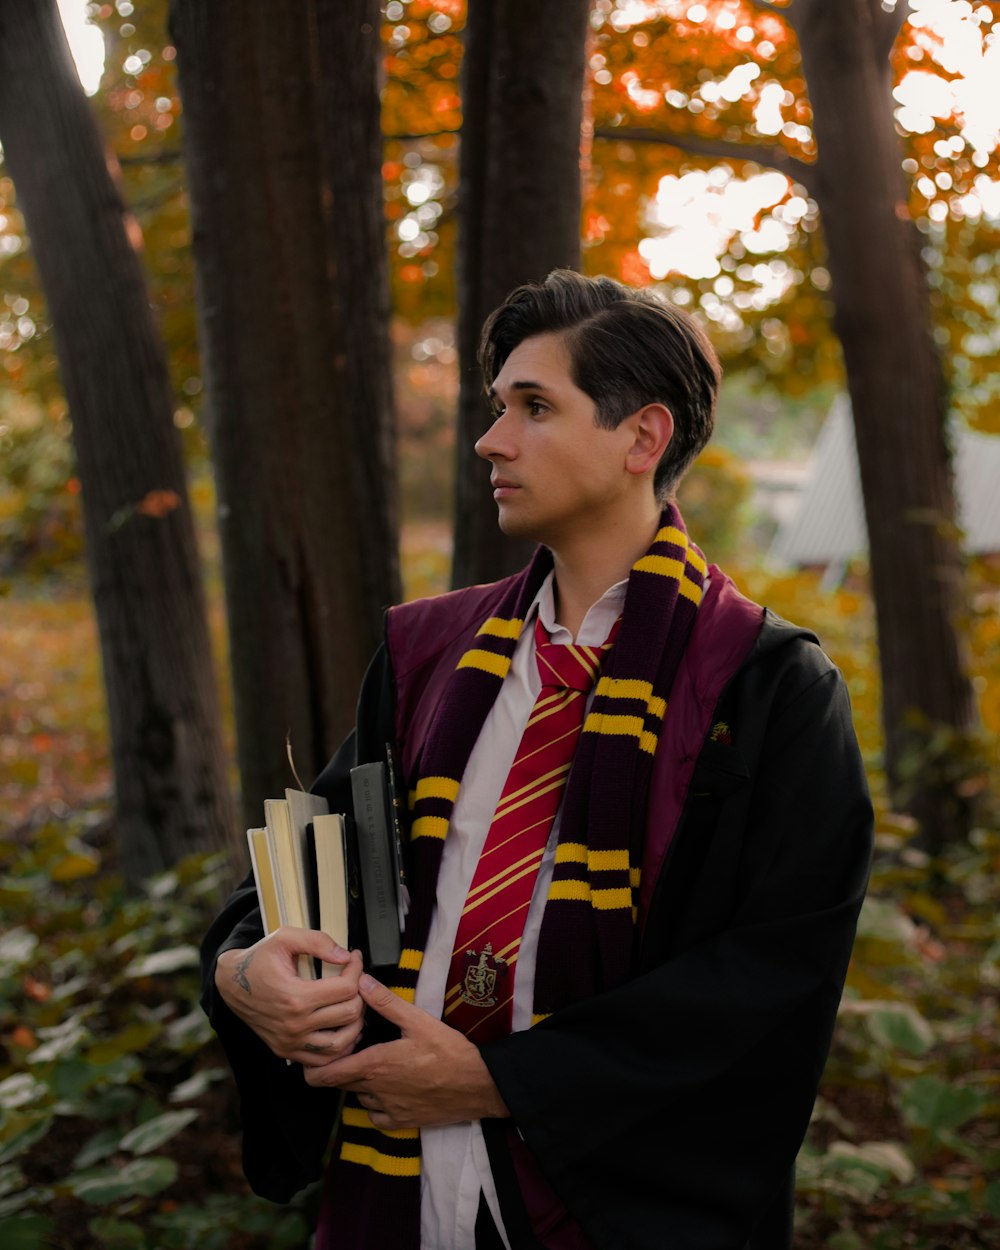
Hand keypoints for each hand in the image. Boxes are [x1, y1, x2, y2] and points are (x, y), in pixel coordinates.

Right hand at [215, 928, 364, 1065]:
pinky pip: (323, 1060)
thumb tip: (345, 955)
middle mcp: (294, 1025)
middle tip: (356, 980)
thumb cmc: (259, 959)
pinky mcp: (286, 1052)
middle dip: (360, 993)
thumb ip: (317, 942)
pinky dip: (339, 1047)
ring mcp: (290, 1042)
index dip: (357, 969)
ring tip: (353, 1004)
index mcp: (295, 997)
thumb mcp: (284, 938)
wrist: (230, 984)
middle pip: (349, 1015)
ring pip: (341, 1044)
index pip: (346, 989)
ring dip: (355, 1023)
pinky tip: (342, 1027)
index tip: (355, 958)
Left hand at [303, 974, 509, 1129]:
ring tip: (372, 1066)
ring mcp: (388, 1110)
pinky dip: (374, 1104)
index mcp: (375, 1065)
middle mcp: (376, 1091)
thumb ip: (387, 1003)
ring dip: (359, 1084)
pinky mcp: (402, 1122)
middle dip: (339, 1069)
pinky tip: (386, 1088)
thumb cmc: (448, 1052)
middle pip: (341, 1085)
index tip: (311, 1059)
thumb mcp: (418, 1020)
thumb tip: (362, 983)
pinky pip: (376, 1116)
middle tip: (348, 1052)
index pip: (328, 1075)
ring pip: (359, 1098)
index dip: (313, 1069)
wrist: (477, 1085)